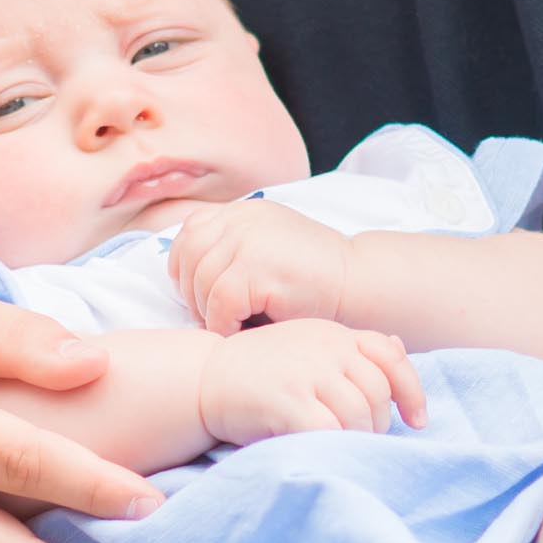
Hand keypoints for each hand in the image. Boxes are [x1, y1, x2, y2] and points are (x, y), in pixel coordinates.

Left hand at [170, 199, 355, 332]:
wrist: (358, 284)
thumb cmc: (314, 279)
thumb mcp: (269, 247)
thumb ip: (234, 248)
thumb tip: (184, 274)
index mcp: (243, 211)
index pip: (191, 231)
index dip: (185, 265)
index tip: (198, 292)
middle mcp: (242, 219)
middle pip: (189, 256)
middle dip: (192, 293)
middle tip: (212, 317)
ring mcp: (249, 241)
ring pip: (201, 283)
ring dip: (208, 312)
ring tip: (229, 326)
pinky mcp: (256, 269)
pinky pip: (219, 303)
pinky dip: (223, 324)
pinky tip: (241, 331)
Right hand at [198, 317, 425, 443]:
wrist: (203, 378)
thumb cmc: (260, 371)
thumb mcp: (307, 346)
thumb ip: (349, 350)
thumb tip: (397, 349)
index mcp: (334, 333)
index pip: (391, 356)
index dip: (412, 391)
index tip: (417, 421)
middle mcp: (326, 347)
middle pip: (378, 391)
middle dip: (379, 423)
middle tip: (364, 441)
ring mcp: (306, 371)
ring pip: (359, 414)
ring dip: (359, 440)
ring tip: (344, 449)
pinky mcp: (286, 399)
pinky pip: (328, 430)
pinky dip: (334, 446)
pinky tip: (323, 452)